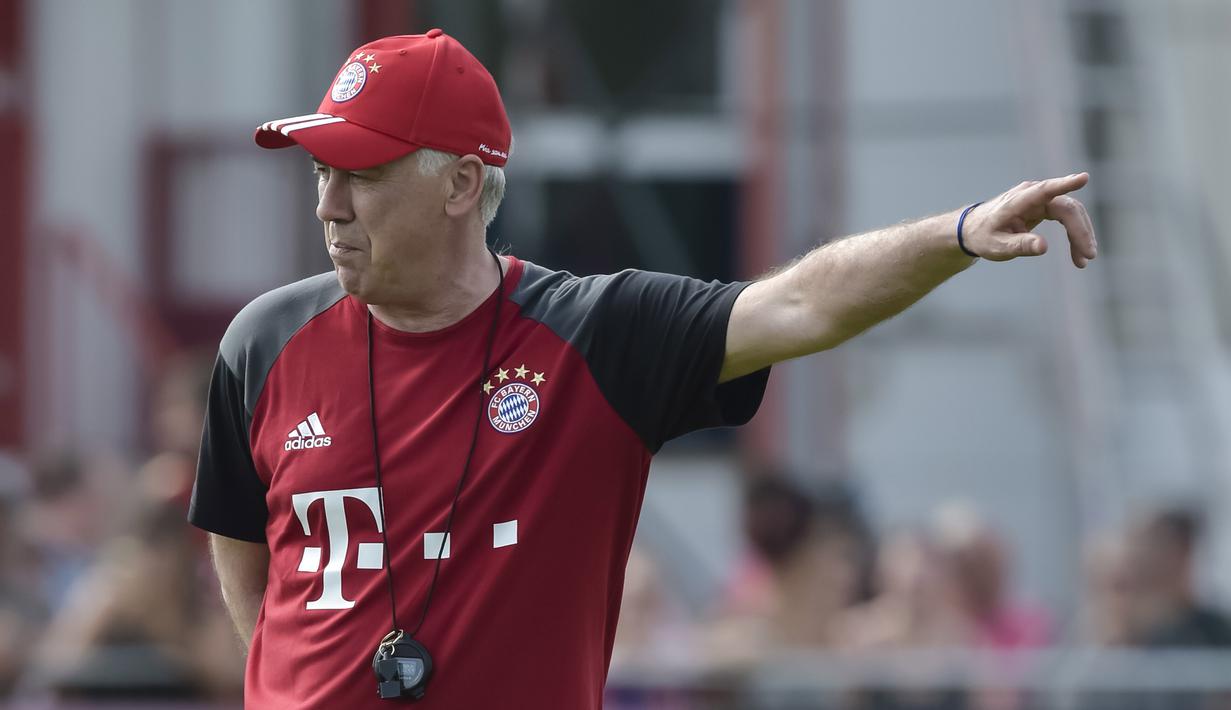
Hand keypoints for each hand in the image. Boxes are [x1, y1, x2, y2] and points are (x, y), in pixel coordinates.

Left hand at [961, 173, 1098, 267]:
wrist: (974, 230)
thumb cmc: (983, 236)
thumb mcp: (997, 246)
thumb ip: (1019, 245)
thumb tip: (1043, 247)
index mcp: (1018, 201)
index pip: (1045, 190)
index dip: (1065, 184)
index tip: (1083, 178)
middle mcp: (1032, 195)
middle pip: (1066, 208)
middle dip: (1080, 231)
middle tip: (1088, 256)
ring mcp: (1040, 199)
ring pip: (1071, 212)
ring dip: (1081, 234)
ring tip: (1083, 260)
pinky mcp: (1045, 206)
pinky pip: (1067, 217)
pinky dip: (1075, 234)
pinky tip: (1078, 253)